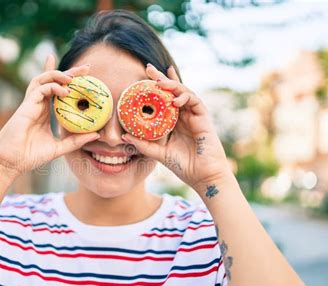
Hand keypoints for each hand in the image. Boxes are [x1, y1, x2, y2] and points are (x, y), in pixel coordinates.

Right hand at [0, 55, 99, 181]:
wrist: (11, 162)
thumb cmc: (30, 156)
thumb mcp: (59, 148)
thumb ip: (75, 141)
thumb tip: (96, 134)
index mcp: (44, 112)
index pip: (56, 90)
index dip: (67, 79)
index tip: (85, 75)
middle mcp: (37, 105)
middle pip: (52, 81)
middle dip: (69, 72)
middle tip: (87, 68)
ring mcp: (30, 104)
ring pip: (43, 80)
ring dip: (58, 75)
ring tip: (73, 78)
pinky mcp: (25, 107)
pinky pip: (39, 89)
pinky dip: (53, 87)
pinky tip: (65, 92)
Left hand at [122, 63, 232, 190]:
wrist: (203, 176)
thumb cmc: (183, 165)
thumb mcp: (159, 153)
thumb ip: (143, 145)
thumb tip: (123, 136)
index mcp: (173, 122)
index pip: (163, 100)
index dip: (154, 88)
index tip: (141, 77)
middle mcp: (183, 115)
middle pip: (172, 91)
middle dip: (161, 78)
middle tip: (148, 68)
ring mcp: (194, 115)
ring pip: (183, 93)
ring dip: (172, 85)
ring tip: (160, 82)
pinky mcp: (203, 118)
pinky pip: (195, 102)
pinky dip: (185, 97)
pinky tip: (175, 99)